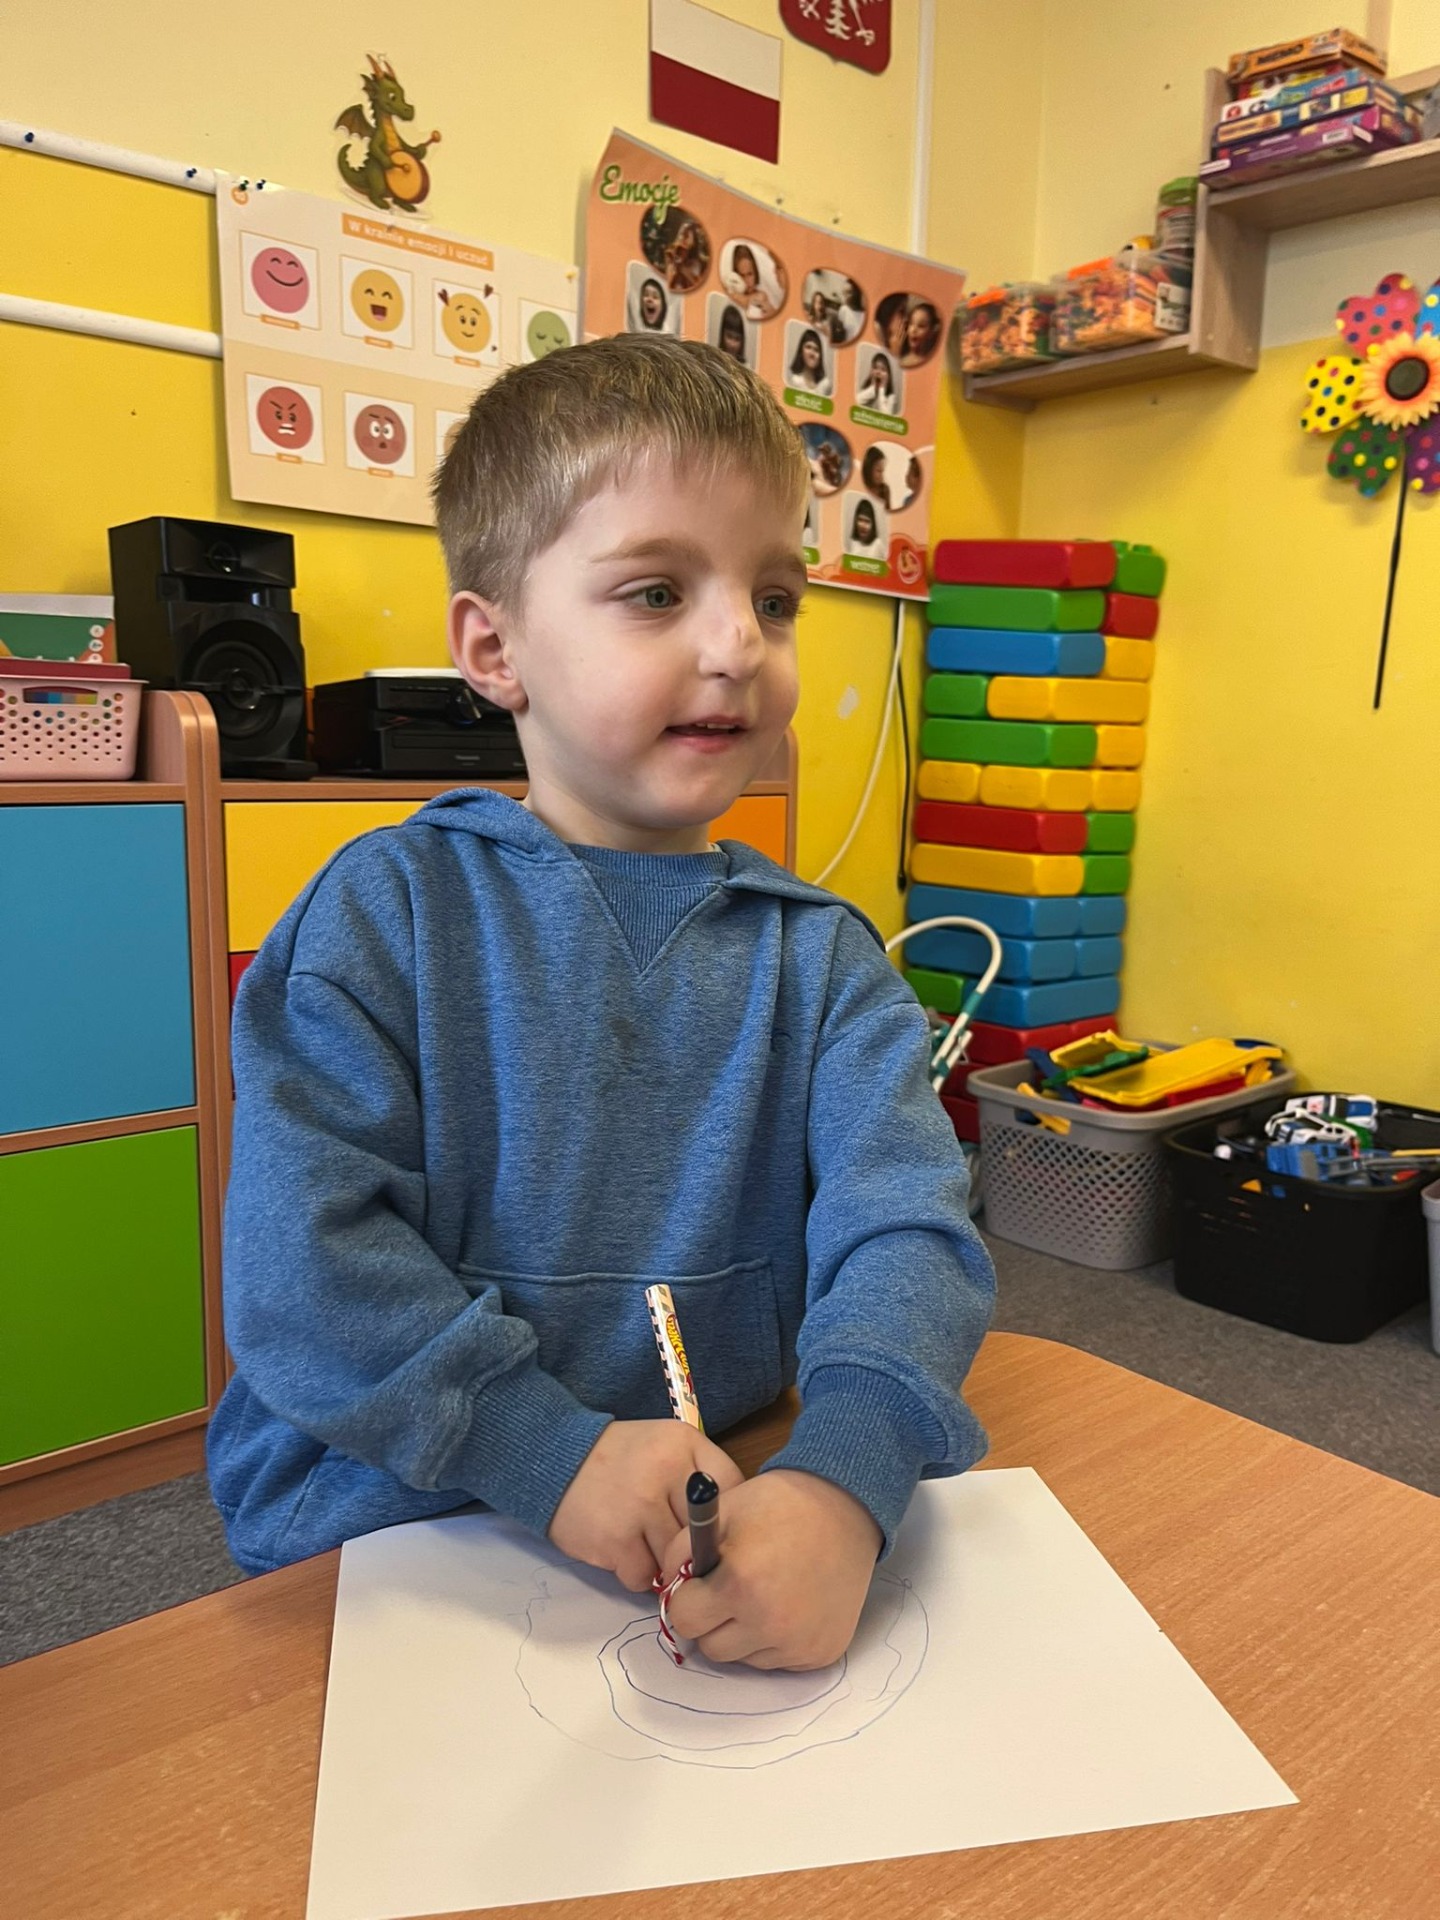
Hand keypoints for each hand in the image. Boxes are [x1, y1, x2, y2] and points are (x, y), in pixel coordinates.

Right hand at [549, 1421, 742, 1593]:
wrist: (553, 1459)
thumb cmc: (617, 1459)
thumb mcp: (664, 1446)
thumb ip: (698, 1476)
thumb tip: (729, 1531)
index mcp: (684, 1445)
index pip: (733, 1489)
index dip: (725, 1514)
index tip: (711, 1524)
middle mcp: (667, 1472)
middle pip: (705, 1532)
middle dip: (691, 1544)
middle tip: (669, 1535)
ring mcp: (641, 1507)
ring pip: (676, 1560)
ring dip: (661, 1561)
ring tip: (640, 1538)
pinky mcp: (616, 1540)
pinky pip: (643, 1577)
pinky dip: (633, 1571)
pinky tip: (619, 1548)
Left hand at [659, 1469, 881, 1669]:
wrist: (844, 1509)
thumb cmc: (780, 1505)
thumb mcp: (722, 1511)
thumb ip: (681, 1550)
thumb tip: (671, 1587)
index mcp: (740, 1584)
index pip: (683, 1618)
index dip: (687, 1596)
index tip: (700, 1583)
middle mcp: (770, 1623)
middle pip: (709, 1646)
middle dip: (711, 1619)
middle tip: (730, 1588)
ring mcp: (798, 1643)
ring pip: (743, 1658)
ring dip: (742, 1632)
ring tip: (763, 1592)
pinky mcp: (821, 1653)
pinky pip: (776, 1660)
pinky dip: (774, 1639)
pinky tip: (788, 1603)